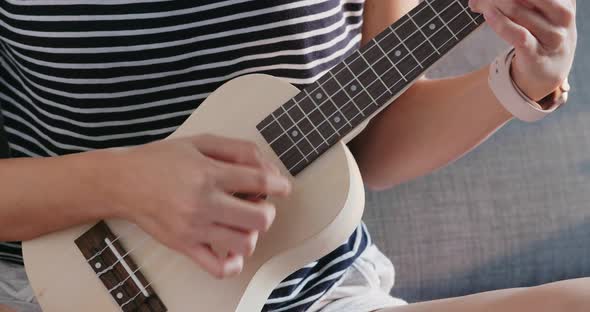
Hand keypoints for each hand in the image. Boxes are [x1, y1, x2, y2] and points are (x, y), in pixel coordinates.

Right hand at [102, 134, 291, 277]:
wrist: (123, 182)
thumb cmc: (161, 160)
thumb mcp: (201, 142)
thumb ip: (238, 150)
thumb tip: (268, 169)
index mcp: (209, 174)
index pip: (259, 183)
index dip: (280, 185)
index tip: (283, 187)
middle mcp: (204, 203)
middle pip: (259, 218)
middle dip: (268, 211)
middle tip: (260, 205)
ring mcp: (194, 228)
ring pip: (244, 243)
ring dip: (253, 233)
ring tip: (243, 223)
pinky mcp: (185, 246)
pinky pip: (218, 267)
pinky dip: (233, 263)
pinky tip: (233, 250)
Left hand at [469, 0, 576, 100]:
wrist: (549, 69)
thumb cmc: (540, 33)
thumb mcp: (538, 12)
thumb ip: (519, 2)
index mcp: (565, 1)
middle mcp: (563, 16)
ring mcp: (552, 37)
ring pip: (516, 10)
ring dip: (491, 5)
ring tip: (478, 4)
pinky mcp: (536, 54)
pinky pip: (517, 34)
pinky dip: (500, 22)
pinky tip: (488, 15)